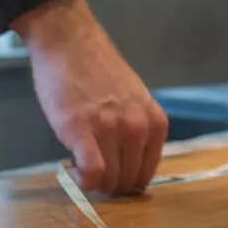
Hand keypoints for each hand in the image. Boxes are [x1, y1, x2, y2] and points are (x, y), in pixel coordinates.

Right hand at [11, 0, 168, 194]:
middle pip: (128, 181)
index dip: (127, 180)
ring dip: (94, 182)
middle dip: (110, 183)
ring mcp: (111, 128)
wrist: (71, 43)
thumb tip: (128, 168)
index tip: (111, 173)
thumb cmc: (99, 72)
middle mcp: (138, 127)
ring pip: (109, 180)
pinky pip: (91, 172)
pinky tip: (72, 169)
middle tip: (91, 168)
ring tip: (80, 162)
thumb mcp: (135, 101)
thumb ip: (137, 131)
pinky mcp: (80, 129)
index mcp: (155, 122)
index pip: (146, 173)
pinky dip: (83, 181)